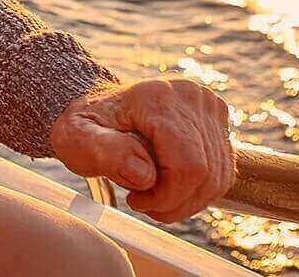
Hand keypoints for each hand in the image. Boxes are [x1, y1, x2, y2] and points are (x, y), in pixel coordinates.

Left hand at [50, 77, 234, 222]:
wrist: (96, 104)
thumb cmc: (84, 125)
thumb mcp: (76, 138)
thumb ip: (106, 152)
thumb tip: (144, 175)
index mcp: (157, 98)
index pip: (188, 165)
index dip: (168, 196)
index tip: (136, 201)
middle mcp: (190, 96)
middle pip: (207, 175)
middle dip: (176, 202)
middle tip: (144, 203)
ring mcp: (208, 106)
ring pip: (218, 177)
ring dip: (188, 200)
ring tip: (153, 196)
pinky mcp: (217, 118)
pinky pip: (222, 171)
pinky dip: (198, 190)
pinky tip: (169, 187)